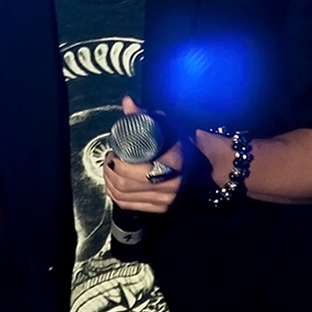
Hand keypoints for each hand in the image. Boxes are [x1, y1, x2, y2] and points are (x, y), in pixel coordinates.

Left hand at [103, 96, 201, 213]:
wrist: (202, 163)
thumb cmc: (180, 142)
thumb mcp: (165, 126)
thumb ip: (145, 116)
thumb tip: (127, 102)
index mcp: (172, 164)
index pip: (135, 170)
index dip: (117, 163)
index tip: (113, 152)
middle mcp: (170, 186)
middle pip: (125, 184)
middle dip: (110, 172)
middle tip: (109, 160)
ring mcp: (165, 201)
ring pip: (124, 196)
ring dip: (109, 183)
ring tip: (109, 170)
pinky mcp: (160, 209)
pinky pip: (128, 205)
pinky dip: (115, 195)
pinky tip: (113, 184)